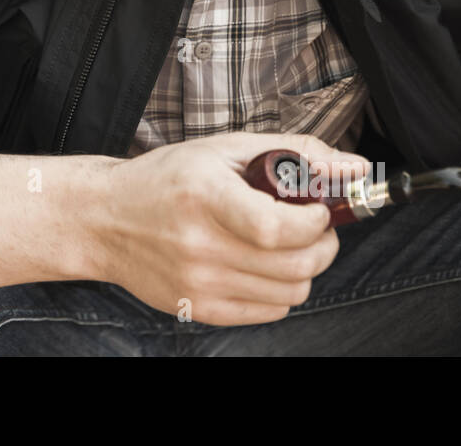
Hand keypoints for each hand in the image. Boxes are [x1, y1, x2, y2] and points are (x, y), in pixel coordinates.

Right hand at [97, 132, 370, 324]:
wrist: (104, 219)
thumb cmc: (165, 179)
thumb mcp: (223, 149)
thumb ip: (293, 153)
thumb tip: (355, 167)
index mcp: (204, 196)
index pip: (276, 228)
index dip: (314, 221)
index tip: (318, 210)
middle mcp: (199, 245)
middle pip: (296, 265)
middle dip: (322, 243)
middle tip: (312, 225)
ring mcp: (198, 283)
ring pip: (291, 292)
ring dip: (303, 267)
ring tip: (284, 244)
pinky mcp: (198, 309)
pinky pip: (269, 311)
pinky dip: (279, 289)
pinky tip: (261, 264)